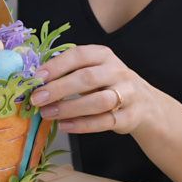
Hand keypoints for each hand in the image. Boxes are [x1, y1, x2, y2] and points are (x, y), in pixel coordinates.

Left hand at [28, 45, 159, 134]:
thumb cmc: (108, 84)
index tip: (37, 77)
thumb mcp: (94, 69)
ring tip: (47, 113)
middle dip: (58, 89)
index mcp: (104, 56)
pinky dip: (82, 125)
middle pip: (86, 79)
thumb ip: (70, 71)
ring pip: (96, 102)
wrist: (145, 104)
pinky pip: (103, 122)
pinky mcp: (129, 117)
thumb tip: (37, 80)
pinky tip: (64, 125)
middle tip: (37, 99)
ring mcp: (127, 94)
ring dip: (68, 108)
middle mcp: (117, 72)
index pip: (79, 55)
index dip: (57, 66)